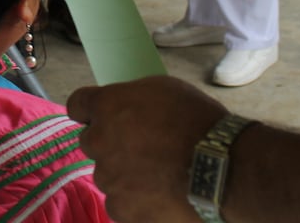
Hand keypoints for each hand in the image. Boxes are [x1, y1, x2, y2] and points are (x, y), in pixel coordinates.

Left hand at [67, 76, 226, 221]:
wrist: (221, 169)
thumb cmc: (198, 122)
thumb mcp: (163, 90)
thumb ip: (131, 98)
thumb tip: (123, 107)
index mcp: (107, 106)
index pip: (77, 104)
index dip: (87, 111)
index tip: (96, 116)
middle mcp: (99, 141)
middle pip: (91, 142)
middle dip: (109, 143)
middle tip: (141, 147)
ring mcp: (109, 178)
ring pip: (107, 175)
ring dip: (124, 174)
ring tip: (158, 174)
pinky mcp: (122, 210)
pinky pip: (120, 204)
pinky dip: (134, 201)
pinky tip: (159, 195)